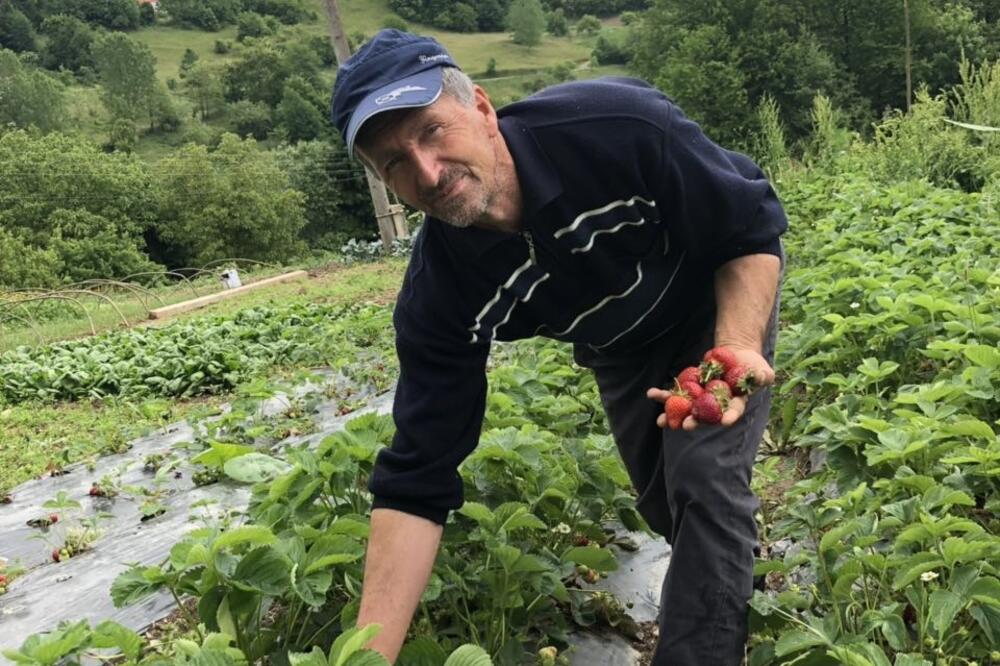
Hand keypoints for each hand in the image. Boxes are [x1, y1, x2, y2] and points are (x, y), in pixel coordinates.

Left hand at [646, 346, 774, 430]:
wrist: (736, 356)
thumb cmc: (752, 365)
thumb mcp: (761, 369)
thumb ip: (763, 375)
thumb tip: (763, 376)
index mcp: (736, 403)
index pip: (733, 411)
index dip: (730, 416)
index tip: (725, 421)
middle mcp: (717, 405)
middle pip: (705, 416)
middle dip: (695, 422)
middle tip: (686, 426)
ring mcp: (702, 398)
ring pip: (686, 408)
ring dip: (673, 415)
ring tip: (660, 422)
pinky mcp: (691, 389)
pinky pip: (675, 393)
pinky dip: (664, 395)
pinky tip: (651, 394)